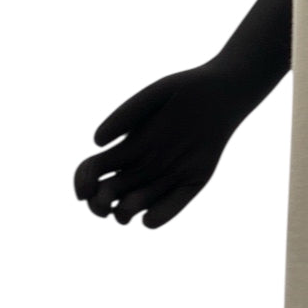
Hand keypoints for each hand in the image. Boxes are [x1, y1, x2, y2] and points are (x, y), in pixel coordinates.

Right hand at [73, 60, 257, 228]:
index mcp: (126, 146)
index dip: (82, 184)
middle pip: (108, 195)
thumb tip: (96, 142)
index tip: (85, 190)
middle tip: (104, 203)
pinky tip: (149, 215)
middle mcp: (142, 165)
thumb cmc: (185, 90)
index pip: (92, 172)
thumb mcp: (152, 96)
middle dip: (99, 206)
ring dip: (124, 213)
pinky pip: (169, 208)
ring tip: (126, 209)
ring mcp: (165, 175)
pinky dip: (156, 217)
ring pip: (134, 206)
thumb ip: (125, 114)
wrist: (225, 93)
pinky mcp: (191, 182)